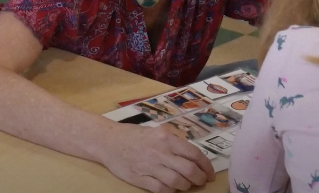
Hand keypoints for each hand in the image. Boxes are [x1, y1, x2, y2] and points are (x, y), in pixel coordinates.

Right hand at [98, 124, 214, 192]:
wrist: (108, 141)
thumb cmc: (134, 135)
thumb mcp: (157, 132)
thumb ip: (174, 143)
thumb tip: (194, 157)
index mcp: (166, 138)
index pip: (194, 154)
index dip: (206, 166)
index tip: (210, 173)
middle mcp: (160, 152)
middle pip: (189, 170)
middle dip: (199, 179)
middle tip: (201, 181)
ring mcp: (149, 166)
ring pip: (177, 182)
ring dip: (186, 186)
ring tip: (185, 184)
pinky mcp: (140, 178)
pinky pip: (162, 190)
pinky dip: (170, 191)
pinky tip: (171, 187)